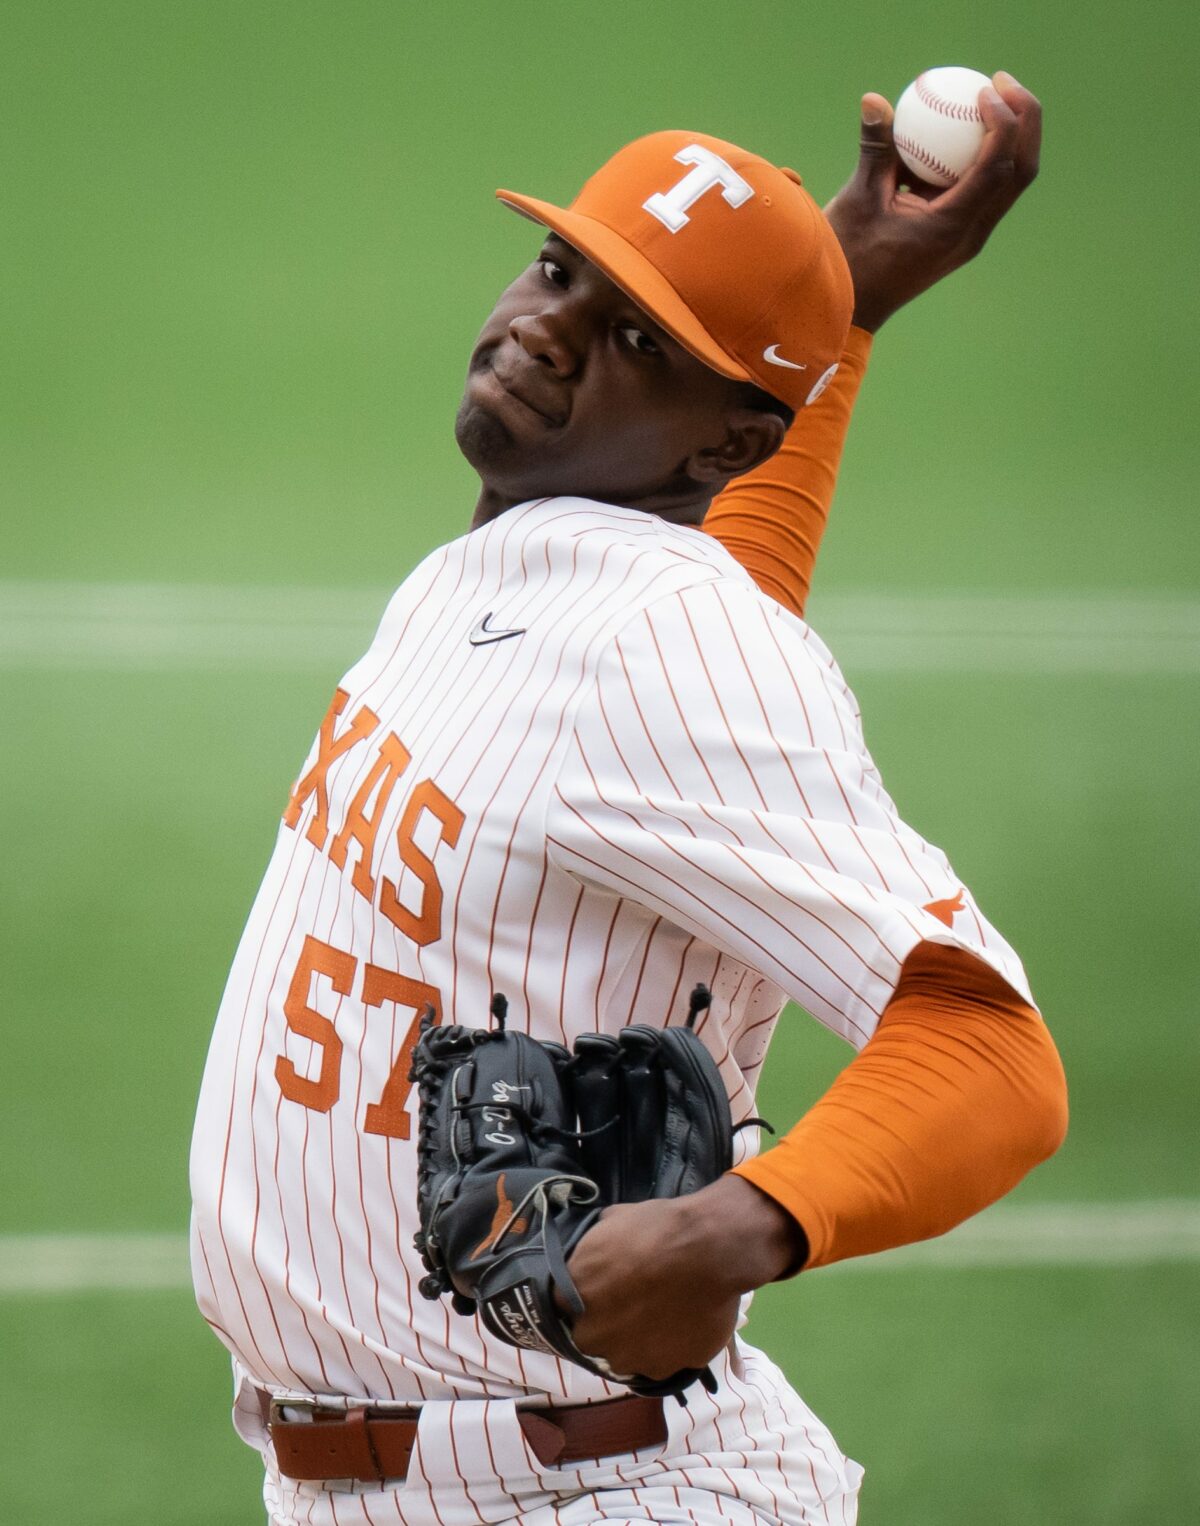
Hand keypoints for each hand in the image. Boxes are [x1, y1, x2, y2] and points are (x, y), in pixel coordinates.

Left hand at [561, 1174, 804, 1379]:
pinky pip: (657, 1362)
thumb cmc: (658, 1226)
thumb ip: (595, 1246)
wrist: (710, 1249)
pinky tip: (681, 1325)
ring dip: (636, 1339)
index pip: (562, 1304)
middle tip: (633, 1300)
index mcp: (573, 1295)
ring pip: (624, 1353)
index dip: (584, 1295)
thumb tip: (596, 1246)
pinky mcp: (661, 1370)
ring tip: (660, 1314)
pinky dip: (666, 1348)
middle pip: (591, 1334)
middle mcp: (592, 1334)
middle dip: (607, 1320)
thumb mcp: (613, 1220)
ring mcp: (627, 1357)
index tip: (600, 1286)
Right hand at [824, 73, 1041, 331]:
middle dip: (1025, 121)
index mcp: (953, 226)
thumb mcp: (859, 199)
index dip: (1002, 122)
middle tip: (1003, 83)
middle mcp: (972, 234)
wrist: (852, 309)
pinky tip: (960, 130)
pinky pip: (985, 188)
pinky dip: (984, 156)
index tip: (984, 89)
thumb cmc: (849, 258)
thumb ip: (875, 148)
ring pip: (1010, 181)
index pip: (997, 167)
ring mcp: (970, 237)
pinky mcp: (961, 234)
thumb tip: (874, 99)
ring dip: (1011, 138)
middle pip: (1022, 171)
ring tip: (992, 98)